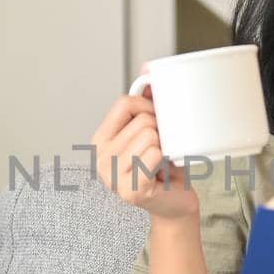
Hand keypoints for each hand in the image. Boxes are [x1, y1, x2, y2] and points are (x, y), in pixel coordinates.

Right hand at [89, 63, 199, 221]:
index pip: (123, 103)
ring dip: (163, 148)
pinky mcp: (130, 190)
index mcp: (100, 141)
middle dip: (160, 131)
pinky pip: (154, 156)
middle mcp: (100, 159)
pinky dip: (165, 162)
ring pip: (150, 136)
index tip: (156, 123)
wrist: (174, 204)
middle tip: (160, 151)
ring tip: (159, 163)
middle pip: (141, 120)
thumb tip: (148, 70)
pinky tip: (161, 175)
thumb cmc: (162, 167)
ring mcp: (112, 177)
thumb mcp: (151, 130)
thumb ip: (145, 102)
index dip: (148, 107)